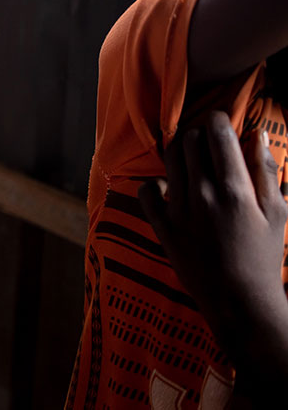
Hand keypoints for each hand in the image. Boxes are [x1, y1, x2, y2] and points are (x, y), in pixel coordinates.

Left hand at [138, 111, 287, 401]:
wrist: (239, 300)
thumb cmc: (263, 256)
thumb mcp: (277, 213)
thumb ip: (265, 172)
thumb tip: (257, 136)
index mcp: (235, 189)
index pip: (217, 135)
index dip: (217, 121)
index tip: (219, 122)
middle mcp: (203, 195)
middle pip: (189, 141)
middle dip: (198, 134)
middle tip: (207, 143)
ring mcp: (178, 210)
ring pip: (169, 160)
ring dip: (178, 152)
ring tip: (190, 159)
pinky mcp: (161, 226)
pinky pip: (146, 191)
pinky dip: (154, 183)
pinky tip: (168, 187)